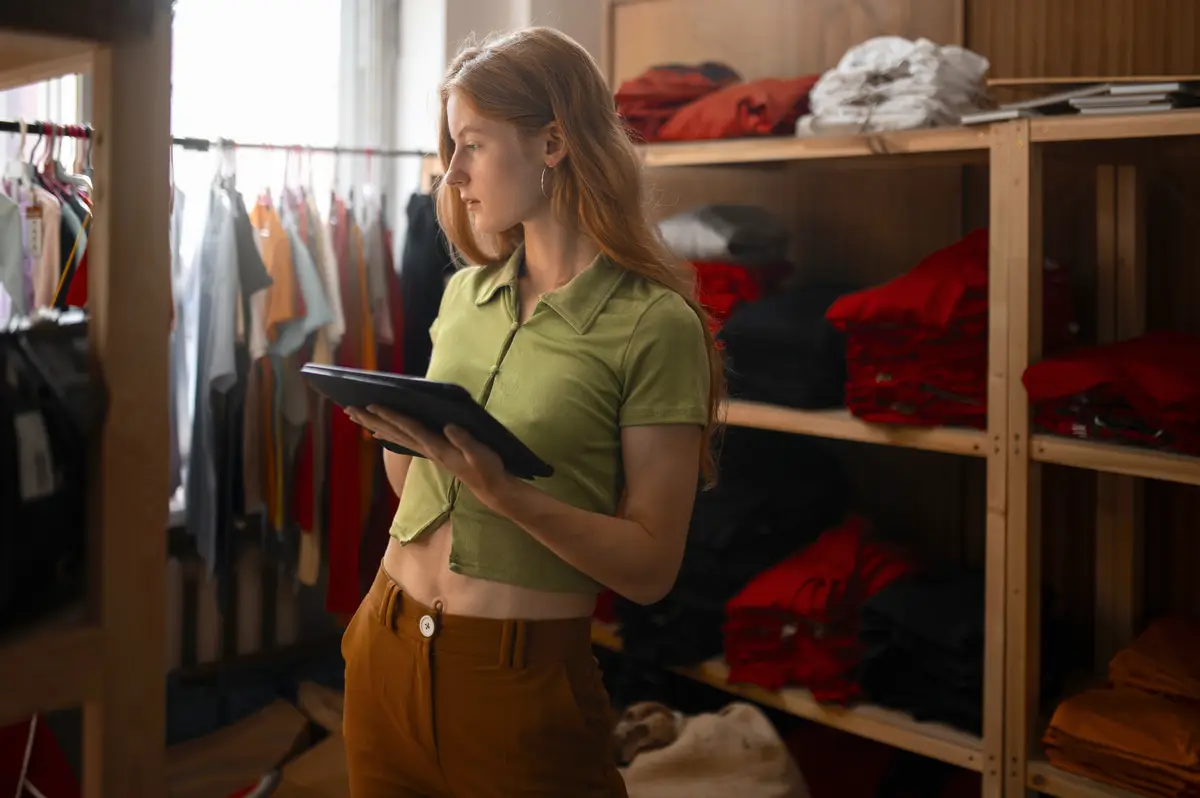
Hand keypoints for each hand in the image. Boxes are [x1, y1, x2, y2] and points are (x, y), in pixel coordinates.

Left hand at [345, 405, 515, 510]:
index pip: (409, 428)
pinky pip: (402, 441)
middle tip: (349, 409)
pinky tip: (377, 433)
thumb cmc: (487, 468)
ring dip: (374, 425)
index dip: (391, 416)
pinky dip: (387, 434)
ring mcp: (427, 451)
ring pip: (394, 436)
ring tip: (356, 416)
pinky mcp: (431, 452)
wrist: (490, 488)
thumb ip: (464, 440)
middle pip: (393, 432)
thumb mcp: (480, 454)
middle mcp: (426, 449)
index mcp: (436, 446)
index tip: (372, 405)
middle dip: (372, 420)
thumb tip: (448, 425)